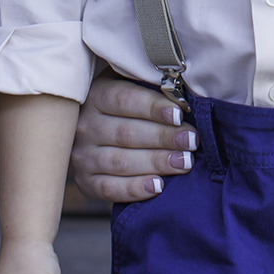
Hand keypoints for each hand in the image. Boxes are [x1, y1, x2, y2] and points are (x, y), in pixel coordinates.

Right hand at [70, 73, 197, 201]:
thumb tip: (183, 98)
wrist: (93, 131)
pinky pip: (109, 188)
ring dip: (156, 162)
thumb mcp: (131, 85)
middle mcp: (85, 126)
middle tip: (191, 141)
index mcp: (96, 96)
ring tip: (184, 162)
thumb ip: (150, 88)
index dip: (153, 107)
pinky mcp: (85, 182)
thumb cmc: (125, 106)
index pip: (124, 100)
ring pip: (120, 161)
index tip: (180, 115)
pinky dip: (135, 189)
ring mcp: (82, 156)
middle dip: (163, 137)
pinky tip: (158, 186)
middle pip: (126, 133)